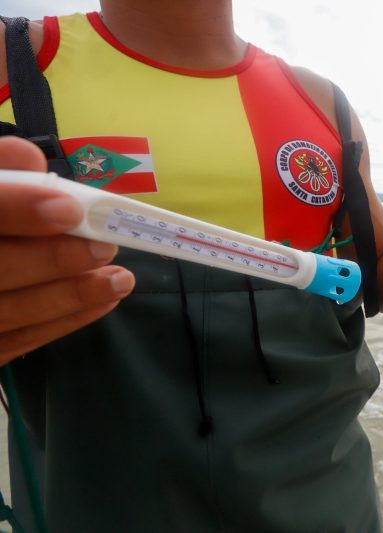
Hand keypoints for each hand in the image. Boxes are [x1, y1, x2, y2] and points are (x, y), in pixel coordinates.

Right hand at [0, 136, 135, 363]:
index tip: (67, 207)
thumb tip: (28, 157)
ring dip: (70, 296)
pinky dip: (64, 321)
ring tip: (120, 278)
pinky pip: (19, 340)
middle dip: (51, 260)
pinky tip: (104, 301)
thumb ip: (0, 172)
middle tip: (104, 247)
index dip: (16, 209)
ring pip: (9, 312)